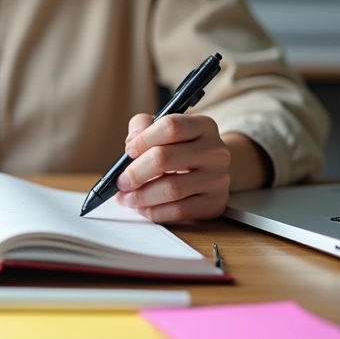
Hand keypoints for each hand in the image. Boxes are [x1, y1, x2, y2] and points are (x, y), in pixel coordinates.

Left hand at [116, 114, 230, 222]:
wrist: (211, 170)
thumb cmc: (181, 148)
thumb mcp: (164, 130)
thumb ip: (143, 127)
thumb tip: (131, 143)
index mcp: (204, 126)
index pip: (171, 127)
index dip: (144, 139)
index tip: (128, 151)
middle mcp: (216, 151)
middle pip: (165, 158)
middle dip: (136, 172)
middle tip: (121, 182)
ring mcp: (218, 179)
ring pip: (172, 188)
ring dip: (142, 196)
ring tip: (126, 198)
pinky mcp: (215, 203)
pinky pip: (180, 211)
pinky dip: (155, 212)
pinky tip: (143, 209)